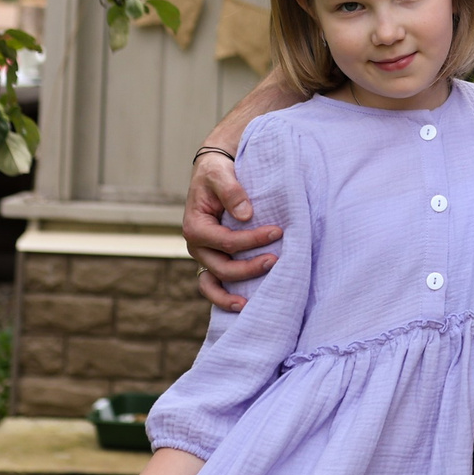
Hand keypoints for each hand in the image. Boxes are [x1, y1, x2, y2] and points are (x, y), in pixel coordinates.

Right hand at [181, 149, 278, 311]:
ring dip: (231, 294)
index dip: (252, 240)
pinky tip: (243, 304)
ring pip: (214, 283)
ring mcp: (205, 256)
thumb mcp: (221, 174)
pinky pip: (215, 283)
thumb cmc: (217, 171)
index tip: (277, 231)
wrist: (214, 170)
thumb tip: (246, 215)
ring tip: (251, 304)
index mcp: (195, 227)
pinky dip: (225, 296)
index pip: (226, 241)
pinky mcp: (214, 258)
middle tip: (276, 260)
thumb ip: (232, 192)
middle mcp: (197, 246)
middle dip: (249, 268)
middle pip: (222, 267)